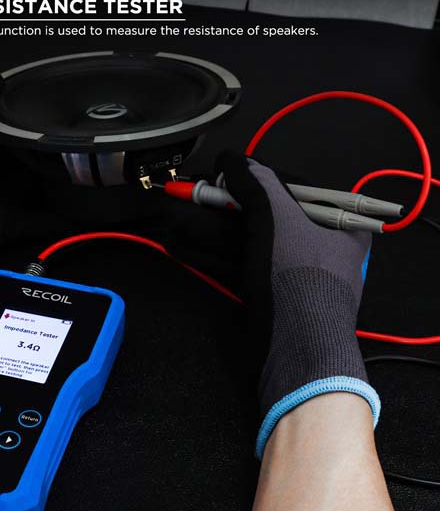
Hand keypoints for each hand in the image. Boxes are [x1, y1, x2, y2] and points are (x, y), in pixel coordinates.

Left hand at [0, 74, 70, 318]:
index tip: (61, 97)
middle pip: (30, 149)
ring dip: (66, 176)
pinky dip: (66, 217)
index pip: (7, 118)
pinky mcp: (10, 224)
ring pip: (43, 182)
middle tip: (90, 130)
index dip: (30, 107)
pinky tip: (93, 207)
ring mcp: (4, 194)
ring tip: (101, 164)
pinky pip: (43, 219)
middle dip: (56, 142)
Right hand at [169, 151, 378, 457]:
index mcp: (338, 224)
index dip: (254, 178)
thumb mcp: (277, 218)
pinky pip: (238, 266)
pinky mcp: (268, 296)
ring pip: (244, 243)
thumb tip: (232, 158)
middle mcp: (318, 247)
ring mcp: (291, 274)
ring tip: (173, 219)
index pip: (292, 187)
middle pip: (262, 216)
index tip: (223, 173)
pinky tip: (180, 245)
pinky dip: (210, 256)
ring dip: (208, 231)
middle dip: (220, 207)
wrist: (296, 352)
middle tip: (188, 195)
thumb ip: (255, 183)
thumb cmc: (295, 275)